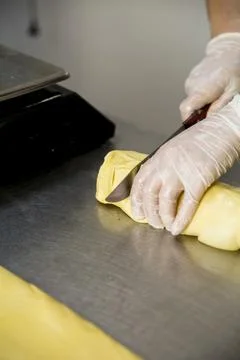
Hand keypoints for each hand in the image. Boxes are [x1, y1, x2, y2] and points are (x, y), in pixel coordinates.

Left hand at [130, 94, 239, 235]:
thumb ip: (166, 165)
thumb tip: (162, 185)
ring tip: (165, 227)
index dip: (136, 199)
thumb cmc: (203, 138)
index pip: (139, 181)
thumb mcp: (176, 148)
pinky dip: (181, 220)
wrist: (224, 128)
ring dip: (163, 218)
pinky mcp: (198, 180)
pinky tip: (178, 228)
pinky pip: (187, 205)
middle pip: (149, 193)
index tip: (137, 212)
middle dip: (149, 212)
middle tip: (153, 223)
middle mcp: (165, 164)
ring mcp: (181, 171)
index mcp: (159, 156)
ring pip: (164, 201)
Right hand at [180, 33, 239, 120]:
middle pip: (190, 108)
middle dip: (200, 112)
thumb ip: (220, 106)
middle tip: (214, 110)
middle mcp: (192, 85)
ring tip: (216, 96)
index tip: (195, 126)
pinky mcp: (190, 80)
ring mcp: (189, 82)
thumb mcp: (233, 91)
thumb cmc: (233, 68)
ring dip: (202, 103)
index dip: (188, 121)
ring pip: (192, 100)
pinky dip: (201, 95)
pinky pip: (193, 93)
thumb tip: (209, 119)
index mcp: (202, 89)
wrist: (228, 50)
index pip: (186, 110)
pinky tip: (212, 89)